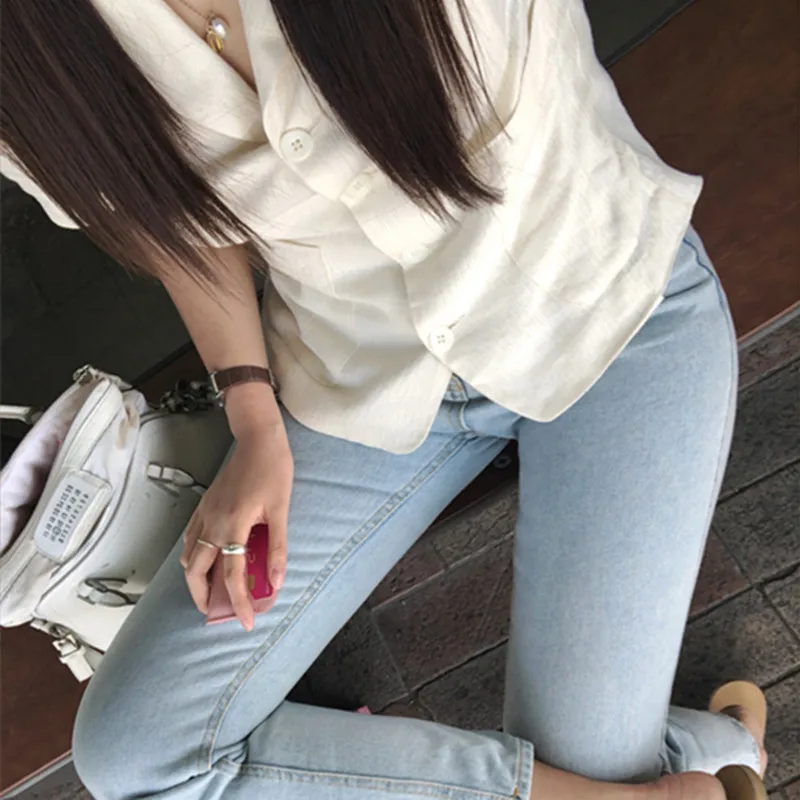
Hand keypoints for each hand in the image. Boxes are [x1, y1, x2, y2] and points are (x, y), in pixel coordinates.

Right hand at [180, 406, 292, 630]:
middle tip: (217, 612)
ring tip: (212, 591)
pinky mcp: (203, 506)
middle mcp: (212, 523)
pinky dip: (194, 557)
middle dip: (203, 597)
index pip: (232, 575)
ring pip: (188, 556)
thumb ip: (277, 547)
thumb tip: (277, 581)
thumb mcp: (281, 510)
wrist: (258, 440)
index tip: (245, 622)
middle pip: (196, 572)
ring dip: (196, 579)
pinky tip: (207, 561)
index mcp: (233, 526)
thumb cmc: (273, 471)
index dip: (238, 603)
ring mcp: (204, 514)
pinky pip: (190, 539)